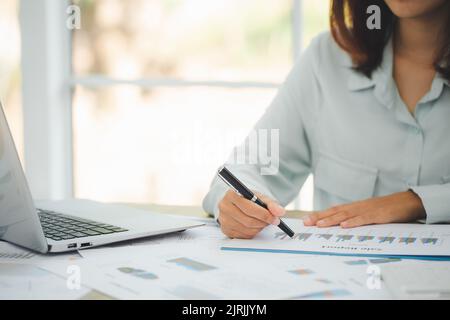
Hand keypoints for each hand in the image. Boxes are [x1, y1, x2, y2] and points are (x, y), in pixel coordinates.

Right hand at [218, 190, 284, 238]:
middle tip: (272, 221)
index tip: (275, 218)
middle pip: (248, 220)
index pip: (249, 208)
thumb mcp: (260, 197)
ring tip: (263, 222)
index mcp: (231, 194)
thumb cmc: (249, 199)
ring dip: (259, 228)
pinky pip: (243, 236)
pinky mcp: (225, 230)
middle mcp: (224, 207)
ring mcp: (223, 220)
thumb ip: (271, 204)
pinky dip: (253, 232)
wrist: (238, 203)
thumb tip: (280, 212)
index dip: (264, 214)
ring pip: (247, 229)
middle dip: (263, 222)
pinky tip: (254, 226)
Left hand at [303, 191, 425, 227]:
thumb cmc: (387, 209)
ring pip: (347, 215)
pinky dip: (353, 222)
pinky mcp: (378, 215)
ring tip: (320, 224)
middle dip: (320, 217)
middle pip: (336, 212)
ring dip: (332, 220)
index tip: (306, 220)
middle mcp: (358, 207)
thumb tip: (340, 223)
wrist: (407, 201)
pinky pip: (364, 219)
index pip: (334, 211)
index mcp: (355, 207)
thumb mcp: (368, 213)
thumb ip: (355, 217)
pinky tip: (344, 226)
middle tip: (306, 222)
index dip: (319, 215)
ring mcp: (368, 210)